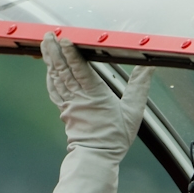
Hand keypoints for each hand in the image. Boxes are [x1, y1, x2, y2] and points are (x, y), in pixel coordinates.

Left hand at [43, 32, 154, 192]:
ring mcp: (69, 104)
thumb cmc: (115, 137)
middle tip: (48, 34)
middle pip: (63, 69)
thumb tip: (148, 67)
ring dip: (49, 59)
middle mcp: (78, 97)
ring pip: (56, 77)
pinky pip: (54, 91)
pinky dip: (50, 77)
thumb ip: (139, 87)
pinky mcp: (65, 110)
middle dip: (54, 50)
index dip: (70, 53)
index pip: (79, 69)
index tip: (64, 39)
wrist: (96, 158)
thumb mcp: (134, 111)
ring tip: (44, 44)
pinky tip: (48, 68)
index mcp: (95, 95)